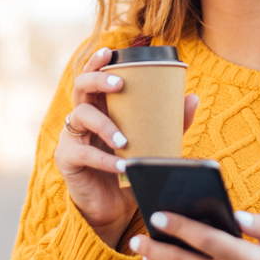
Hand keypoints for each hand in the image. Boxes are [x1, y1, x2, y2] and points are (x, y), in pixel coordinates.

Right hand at [54, 47, 199, 248]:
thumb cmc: (131, 167)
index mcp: (100, 106)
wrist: (115, 208)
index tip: (110, 51)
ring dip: (105, 125)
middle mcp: (82, 116)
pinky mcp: (67, 160)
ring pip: (81, 117)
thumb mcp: (152, 143)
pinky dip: (105, 160)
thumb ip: (170, 123)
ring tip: (124, 141)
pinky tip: (122, 166)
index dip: (97, 61)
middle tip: (119, 84)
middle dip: (98, 80)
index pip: (93, 76)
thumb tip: (192, 98)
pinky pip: (83, 154)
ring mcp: (72, 137)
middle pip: (81, 86)